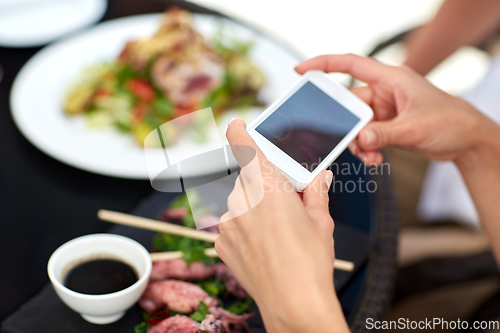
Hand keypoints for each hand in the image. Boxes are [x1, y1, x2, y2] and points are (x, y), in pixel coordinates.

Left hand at [215, 119, 348, 332]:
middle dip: (264, 187)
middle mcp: (243, 200)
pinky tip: (262, 245)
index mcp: (269, 187)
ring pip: (240, 203)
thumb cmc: (310, 262)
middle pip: (249, 180)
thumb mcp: (321, 221)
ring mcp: (229, 222)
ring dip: (254, 209)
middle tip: (284, 207)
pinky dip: (244, 228)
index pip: (246, 148)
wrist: (294, 304)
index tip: (235, 124)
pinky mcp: (221, 242)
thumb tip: (320, 176)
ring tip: (275, 233)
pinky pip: (232, 224)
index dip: (239, 132)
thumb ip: (316, 192)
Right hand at [296, 54, 493, 165]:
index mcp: (391, 79)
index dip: (324, 64)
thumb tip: (360, 140)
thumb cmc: (450, 121)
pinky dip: (367, 149)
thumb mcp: (415, 127)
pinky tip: (375, 159)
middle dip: (345, 125)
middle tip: (345, 140)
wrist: (466, 140)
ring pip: (356, 125)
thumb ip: (385, 134)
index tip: (301, 70)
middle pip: (349, 104)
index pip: (351, 65)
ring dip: (358, 143)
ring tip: (369, 156)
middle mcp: (384, 92)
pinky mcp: (386, 126)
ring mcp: (384, 111)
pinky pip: (366, 137)